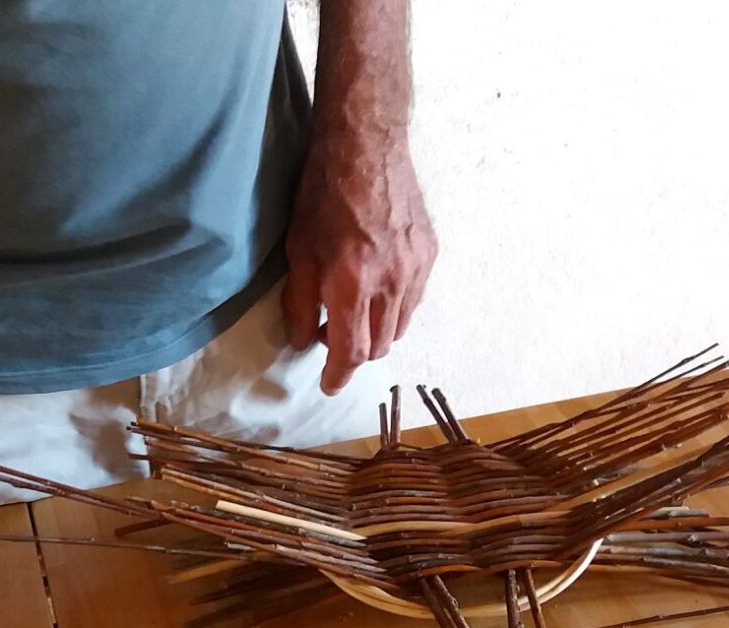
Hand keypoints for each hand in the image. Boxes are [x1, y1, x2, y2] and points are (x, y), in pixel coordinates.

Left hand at [282, 132, 437, 394]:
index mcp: (354, 283)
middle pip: (378, 347)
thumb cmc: (324, 193)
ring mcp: (416, 269)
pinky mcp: (430, 254)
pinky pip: (413, 299)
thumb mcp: (299, 250)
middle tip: (332, 335)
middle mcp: (391, 282)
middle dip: (354, 352)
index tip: (329, 384)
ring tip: (355, 311)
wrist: (366, 142)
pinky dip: (394, 307)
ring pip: (399, 328)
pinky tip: (377, 287)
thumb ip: (301, 303)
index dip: (338, 375)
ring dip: (376, 332)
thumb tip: (304, 342)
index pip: (351, 352)